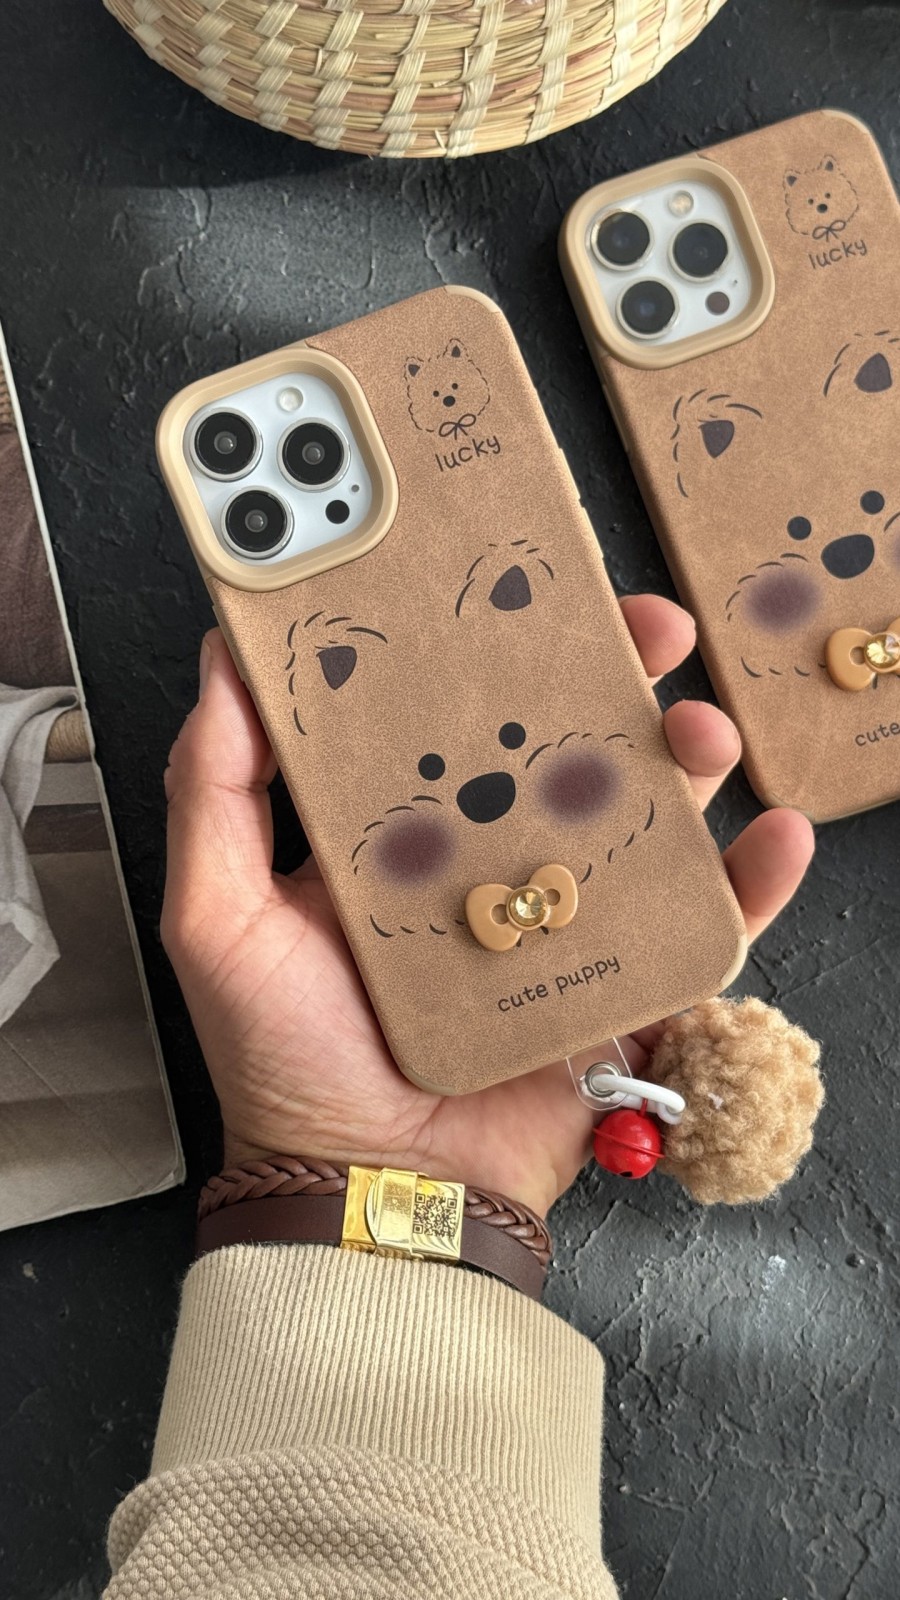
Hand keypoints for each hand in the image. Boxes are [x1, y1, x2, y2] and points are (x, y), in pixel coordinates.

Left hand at [162, 599, 813, 1216]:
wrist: (375, 1194)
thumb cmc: (287, 1062)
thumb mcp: (217, 919)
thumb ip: (214, 794)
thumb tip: (223, 666)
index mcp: (396, 836)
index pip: (453, 716)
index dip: (492, 647)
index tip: (524, 584)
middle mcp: (484, 864)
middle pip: (562, 747)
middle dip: (615, 680)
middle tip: (649, 631)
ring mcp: (558, 921)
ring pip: (640, 817)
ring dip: (688, 761)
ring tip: (703, 733)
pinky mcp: (615, 984)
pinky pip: (696, 926)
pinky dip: (748, 884)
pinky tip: (770, 839)